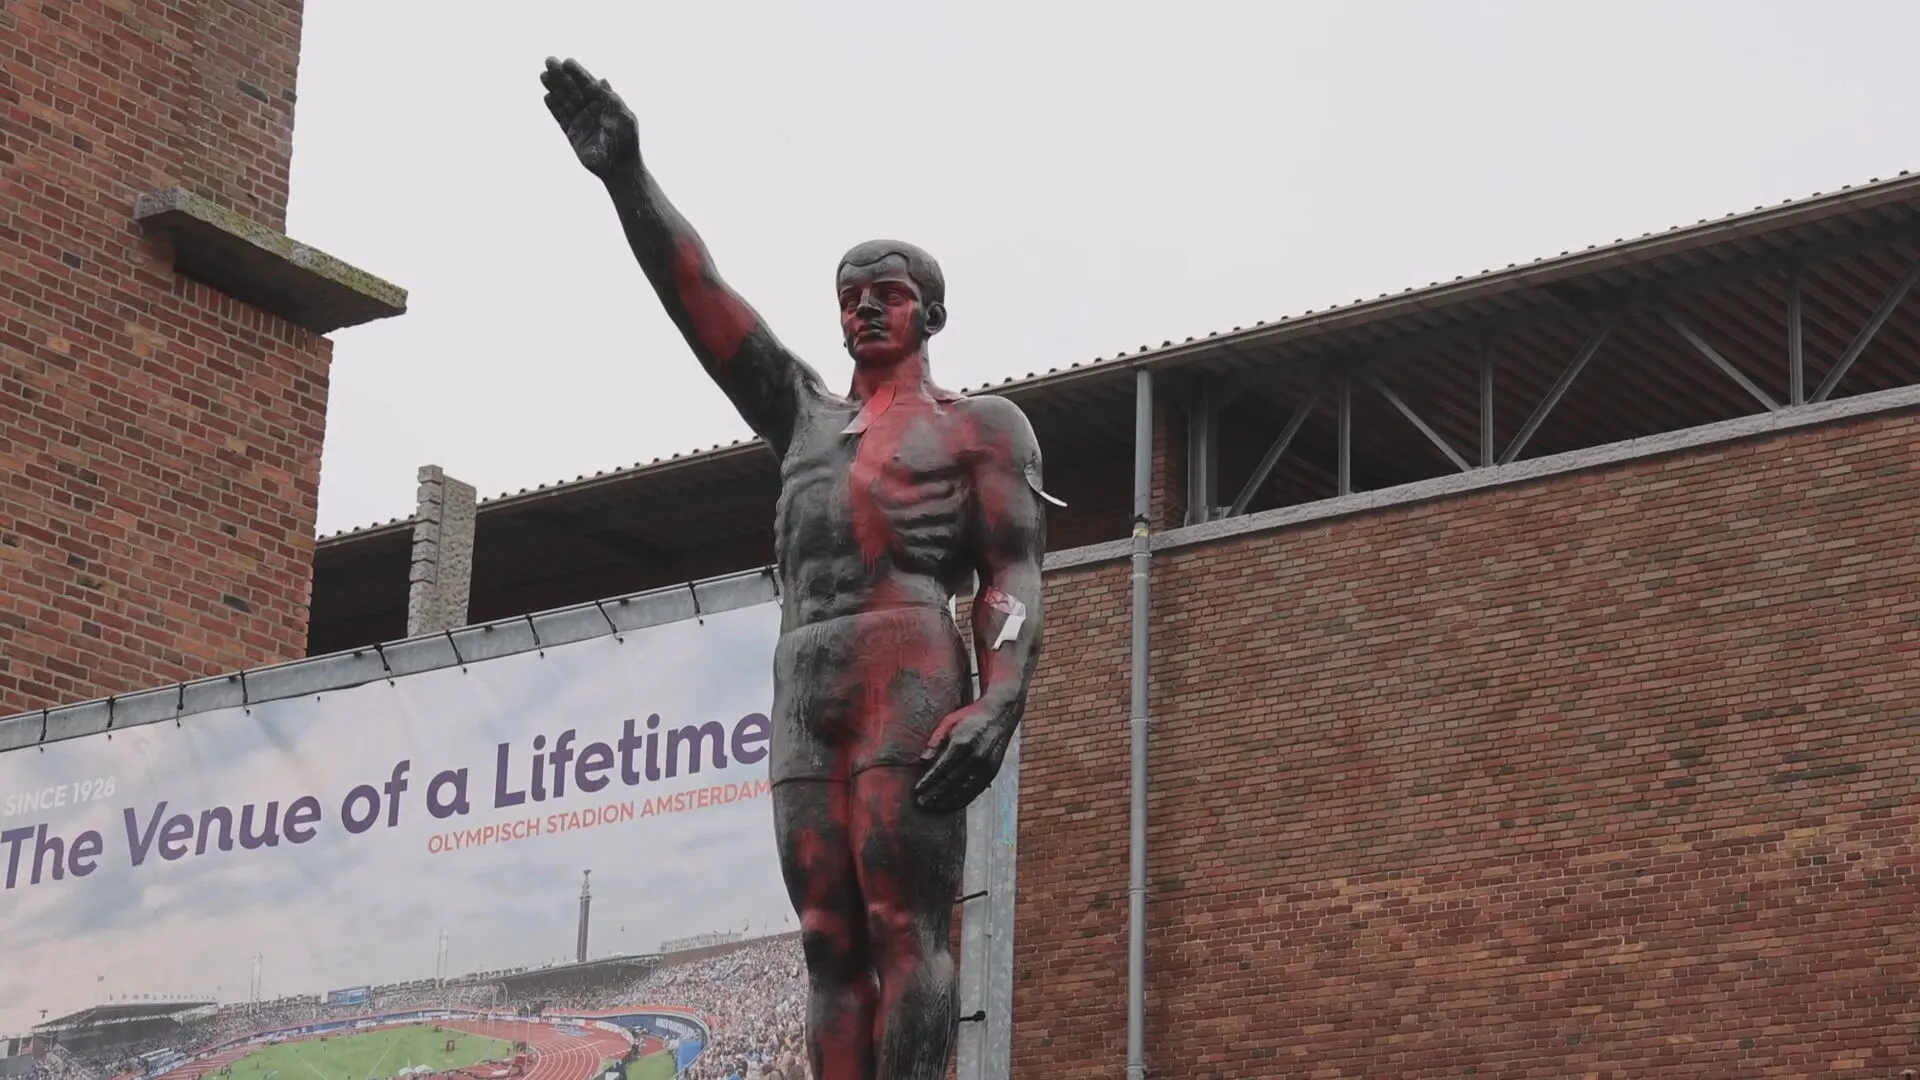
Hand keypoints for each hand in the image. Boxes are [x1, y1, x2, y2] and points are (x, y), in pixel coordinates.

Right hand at [541, 57, 640, 180]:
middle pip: (574, 88)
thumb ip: (613, 101)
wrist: (619, 169)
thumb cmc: (627, 143)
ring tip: (543, 75)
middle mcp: (592, 109)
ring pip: (565, 100)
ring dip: (554, 87)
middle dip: (562, 75)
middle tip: (549, 61)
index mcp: (606, 102)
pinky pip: (561, 117)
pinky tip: (547, 96)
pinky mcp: (572, 133)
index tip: (567, 61)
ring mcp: (581, 120)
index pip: (589, 84)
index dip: (578, 72)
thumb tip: (603, 80)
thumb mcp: (624, 119)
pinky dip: (554, 107)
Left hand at [913, 705, 1014, 814]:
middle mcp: (975, 756)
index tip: (917, 790)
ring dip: (948, 800)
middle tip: (922, 803)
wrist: (1000, 713)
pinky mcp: (993, 770)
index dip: (928, 781)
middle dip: (935, 794)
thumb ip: (936, 741)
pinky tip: (954, 804)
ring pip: (964, 789)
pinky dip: (964, 799)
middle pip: (951, 781)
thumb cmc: (970, 716)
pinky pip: (976, 789)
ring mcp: (985, 765)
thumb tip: (923, 760)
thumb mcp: (950, 721)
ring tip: (935, 807)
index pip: (941, 768)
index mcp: (961, 743)